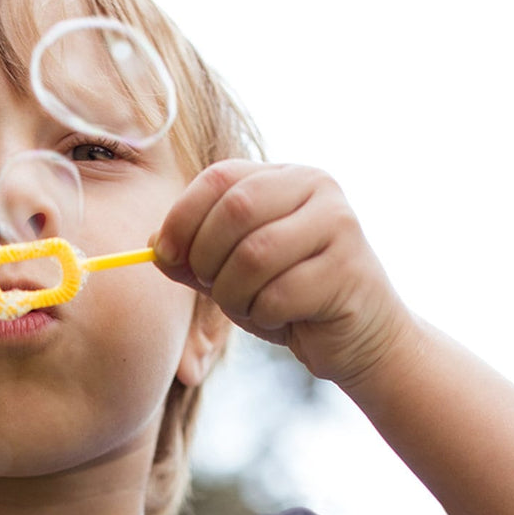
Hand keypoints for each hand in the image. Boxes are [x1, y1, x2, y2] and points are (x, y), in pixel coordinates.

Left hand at [152, 160, 414, 386]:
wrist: (360, 338)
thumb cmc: (291, 300)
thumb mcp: (233, 274)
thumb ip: (195, 257)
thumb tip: (153, 245)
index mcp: (284, 177)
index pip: (219, 177)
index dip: (182, 217)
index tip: (165, 255)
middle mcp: (317, 187)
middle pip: (235, 210)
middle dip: (208, 259)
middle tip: (213, 287)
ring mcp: (338, 224)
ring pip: (254, 255)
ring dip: (235, 294)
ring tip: (250, 307)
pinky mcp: (348, 269)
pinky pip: (279, 294)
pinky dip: (265, 316)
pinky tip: (283, 319)